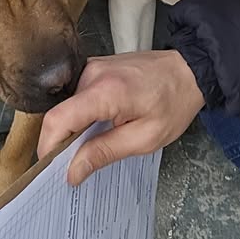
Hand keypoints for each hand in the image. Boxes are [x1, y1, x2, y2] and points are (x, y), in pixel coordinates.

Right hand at [37, 50, 204, 185]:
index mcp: (105, 91)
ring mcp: (94, 67)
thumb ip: (105, 152)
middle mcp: (94, 73)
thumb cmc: (174, 102)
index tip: (54, 169)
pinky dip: (84, 115)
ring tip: (96, 144)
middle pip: (61, 115)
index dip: (49, 147)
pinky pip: (79, 97)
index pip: (58, 119)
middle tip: (79, 165)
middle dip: (63, 143)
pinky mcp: (97, 67)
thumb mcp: (145, 138)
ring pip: (69, 107)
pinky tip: (101, 127)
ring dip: (76, 129)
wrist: (190, 69)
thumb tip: (72, 171)